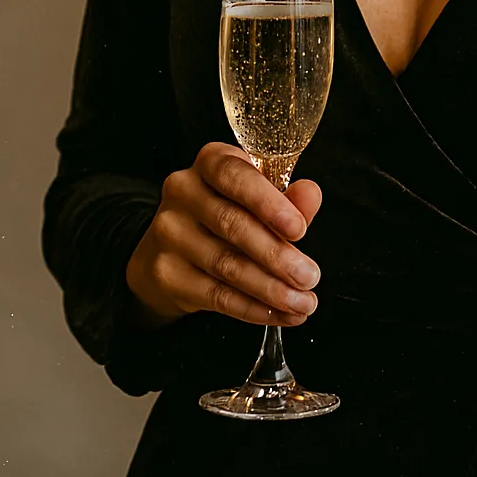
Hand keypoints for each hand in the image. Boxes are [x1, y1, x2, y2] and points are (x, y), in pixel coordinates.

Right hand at [125, 142, 322, 330]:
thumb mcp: (255, 197)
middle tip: (310, 277)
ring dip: (271, 289)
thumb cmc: (224, 213)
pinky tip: (279, 314)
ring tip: (303, 302)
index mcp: (210, 162)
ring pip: (227, 265)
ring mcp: (169, 233)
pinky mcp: (166, 273)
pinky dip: (253, 308)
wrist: (166, 248)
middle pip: (233, 225)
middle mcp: (183, 192)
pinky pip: (216, 296)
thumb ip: (286, 197)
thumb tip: (310, 195)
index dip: (269, 203)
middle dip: (278, 255)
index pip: (235, 176)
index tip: (299, 229)